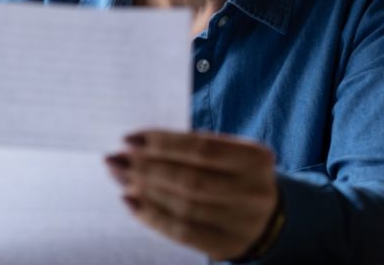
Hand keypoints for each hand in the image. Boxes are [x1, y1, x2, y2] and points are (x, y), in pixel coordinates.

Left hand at [105, 129, 278, 260]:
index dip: (162, 143)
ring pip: (183, 207)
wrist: (268, 217)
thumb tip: (136, 145)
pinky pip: (182, 232)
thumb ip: (192, 149)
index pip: (201, 147)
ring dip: (145, 191)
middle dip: (146, 168)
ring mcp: (243, 222)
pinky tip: (131, 203)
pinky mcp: (227, 245)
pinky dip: (152, 216)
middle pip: (189, 179)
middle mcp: (254, 191)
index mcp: (255, 158)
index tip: (128, 138)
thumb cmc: (234, 175)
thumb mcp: (228, 155)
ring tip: (119, 178)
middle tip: (115, 159)